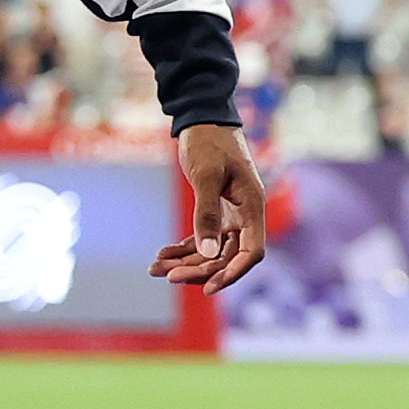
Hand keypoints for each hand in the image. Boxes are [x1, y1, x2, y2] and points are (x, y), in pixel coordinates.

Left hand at [157, 124, 267, 293]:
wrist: (203, 120)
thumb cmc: (208, 143)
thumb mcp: (206, 177)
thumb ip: (207, 214)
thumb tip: (209, 252)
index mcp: (253, 207)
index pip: (251, 252)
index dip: (232, 273)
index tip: (208, 288)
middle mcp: (246, 214)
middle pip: (228, 255)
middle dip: (198, 269)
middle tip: (167, 276)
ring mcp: (231, 214)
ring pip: (213, 249)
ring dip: (186, 261)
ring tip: (155, 269)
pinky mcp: (216, 210)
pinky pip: (202, 237)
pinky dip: (183, 247)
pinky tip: (162, 255)